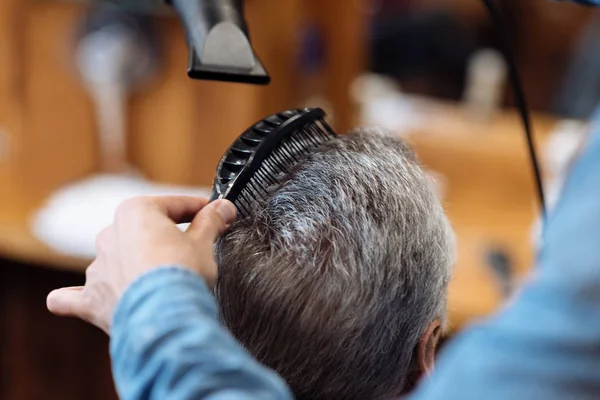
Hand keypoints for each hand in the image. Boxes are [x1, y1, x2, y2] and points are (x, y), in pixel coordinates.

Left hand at [46, 196, 236, 333]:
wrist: (165, 316)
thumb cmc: (182, 273)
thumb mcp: (204, 242)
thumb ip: (211, 220)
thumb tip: (223, 207)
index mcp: (136, 212)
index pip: (175, 205)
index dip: (200, 210)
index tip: (215, 215)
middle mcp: (110, 234)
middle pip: (144, 231)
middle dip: (166, 237)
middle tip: (194, 249)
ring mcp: (98, 268)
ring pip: (115, 259)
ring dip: (132, 264)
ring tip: (159, 279)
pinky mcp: (92, 299)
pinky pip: (74, 297)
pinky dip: (76, 297)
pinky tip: (73, 298)